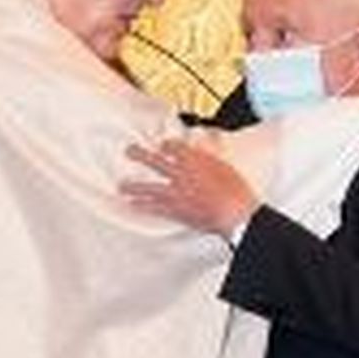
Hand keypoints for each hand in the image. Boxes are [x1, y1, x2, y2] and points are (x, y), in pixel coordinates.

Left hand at [121, 139, 258, 235]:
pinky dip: (142, 205)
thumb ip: (207, 160)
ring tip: (121, 185)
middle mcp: (181, 174)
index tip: (162, 145)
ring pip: (149, 187)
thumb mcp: (224, 166)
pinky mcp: (176, 210)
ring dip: (133, 186)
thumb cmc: (236, 190)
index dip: (166, 145)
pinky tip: (133, 204)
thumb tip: (199, 154)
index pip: (173, 146)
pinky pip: (154, 207)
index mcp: (194, 160)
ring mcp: (176, 193)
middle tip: (128, 151)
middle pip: (154, 161)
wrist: (235, 212)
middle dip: (139, 155)